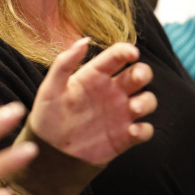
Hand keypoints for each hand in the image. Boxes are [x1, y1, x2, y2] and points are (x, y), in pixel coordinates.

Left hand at [28, 38, 155, 164]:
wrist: (49, 154)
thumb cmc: (47, 117)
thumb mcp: (50, 89)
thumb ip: (64, 63)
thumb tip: (84, 40)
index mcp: (95, 75)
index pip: (117, 56)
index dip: (127, 50)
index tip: (132, 53)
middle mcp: (112, 91)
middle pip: (139, 74)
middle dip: (143, 72)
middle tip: (137, 77)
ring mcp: (120, 114)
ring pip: (147, 100)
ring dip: (147, 101)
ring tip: (135, 108)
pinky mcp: (124, 137)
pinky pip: (145, 130)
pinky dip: (144, 130)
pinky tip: (133, 131)